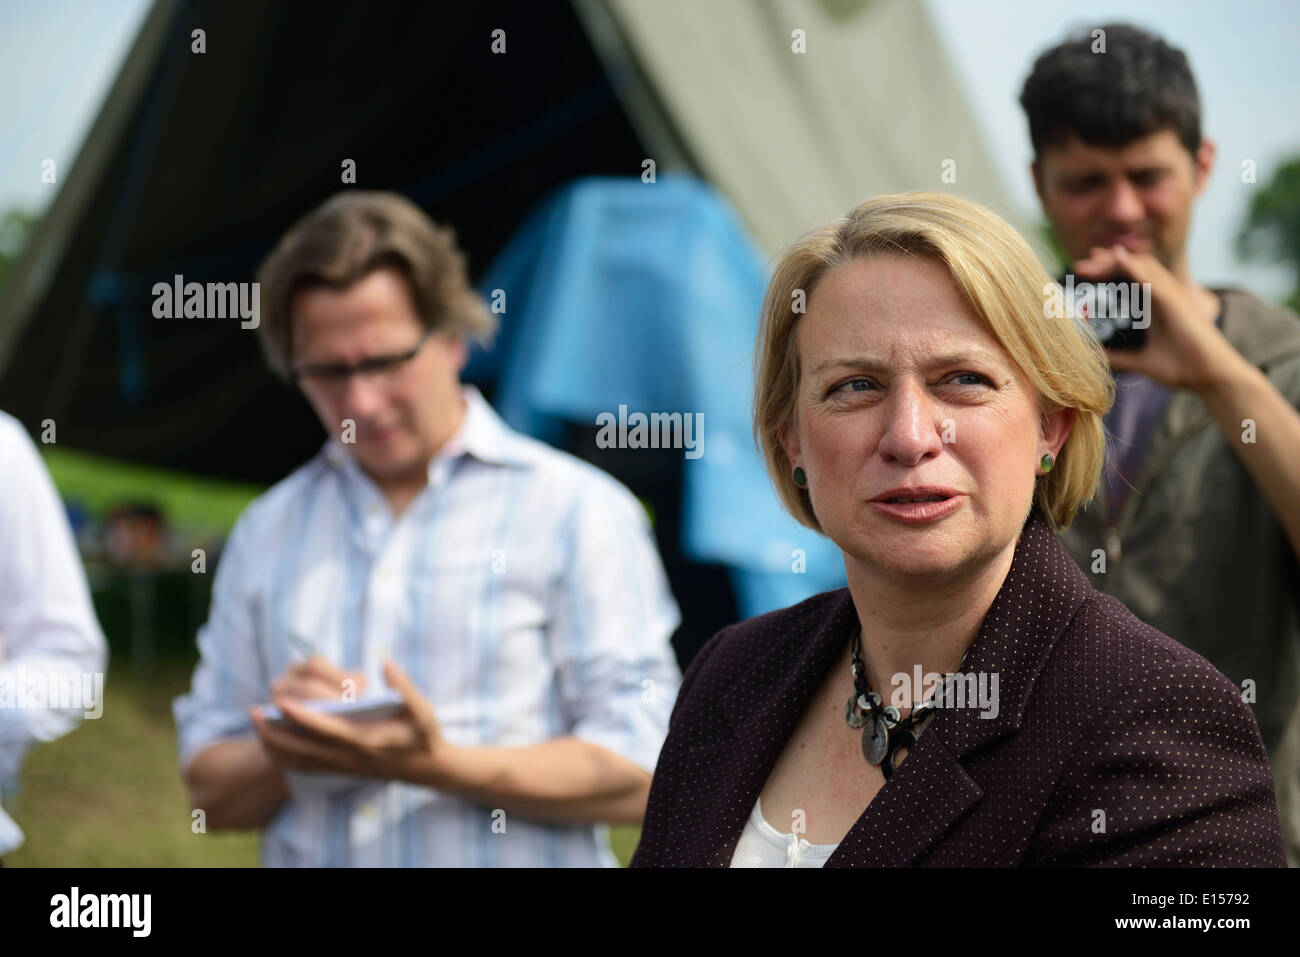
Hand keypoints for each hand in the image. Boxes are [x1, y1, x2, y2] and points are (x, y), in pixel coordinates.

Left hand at [250, 660, 456, 786]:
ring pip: (299, 761)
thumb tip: (384, 662)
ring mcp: (343, 766)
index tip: (280, 702)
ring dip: (274, 745)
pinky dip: (284, 757)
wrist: (427, 768)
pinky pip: (305, 767)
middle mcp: (350, 757)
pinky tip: (272, 743)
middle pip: (303, 749)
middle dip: (275, 732)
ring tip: (256, 725)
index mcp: (366, 740)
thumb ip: (404, 686)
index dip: (302, 717)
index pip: (327, 730)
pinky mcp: (341, 770)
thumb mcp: (422, 709)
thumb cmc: (424, 734)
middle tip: (253, 712)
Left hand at [1072, 245, 1237, 391]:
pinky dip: (1135, 268)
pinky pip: (1153, 281)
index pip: (1128, 280)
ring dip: (1115, 260)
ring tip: (1093, 257)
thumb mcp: (1142, 361)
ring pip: (1141, 267)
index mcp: (1155, 307)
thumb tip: (1096, 358)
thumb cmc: (1184, 366)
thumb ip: (1120, 357)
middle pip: (1133, 268)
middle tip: (1080, 264)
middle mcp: (1163, 297)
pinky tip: (1118, 258)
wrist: (1210, 376)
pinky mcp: (1177, 303)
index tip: (1082, 272)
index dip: (1107, 272)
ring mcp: (1171, 297)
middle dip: (1106, 263)